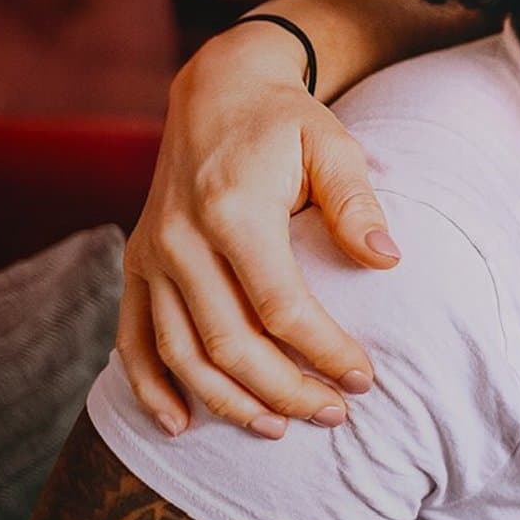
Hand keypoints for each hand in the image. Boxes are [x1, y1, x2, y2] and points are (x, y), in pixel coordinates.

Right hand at [116, 23, 397, 436]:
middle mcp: (181, 238)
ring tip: (278, 430)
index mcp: (232, 210)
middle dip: (284, 390)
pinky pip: (131, 339)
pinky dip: (149, 387)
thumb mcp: (332, 144)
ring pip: (181, 352)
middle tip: (333, 416)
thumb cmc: (285, 121)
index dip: (323, 351)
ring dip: (227, 401)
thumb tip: (388, 261)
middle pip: (229, 342)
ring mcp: (152, 254)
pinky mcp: (136, 263)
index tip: (363, 380)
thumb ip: (357, 203)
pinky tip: (180, 425)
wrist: (216, 89)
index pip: (280, 306)